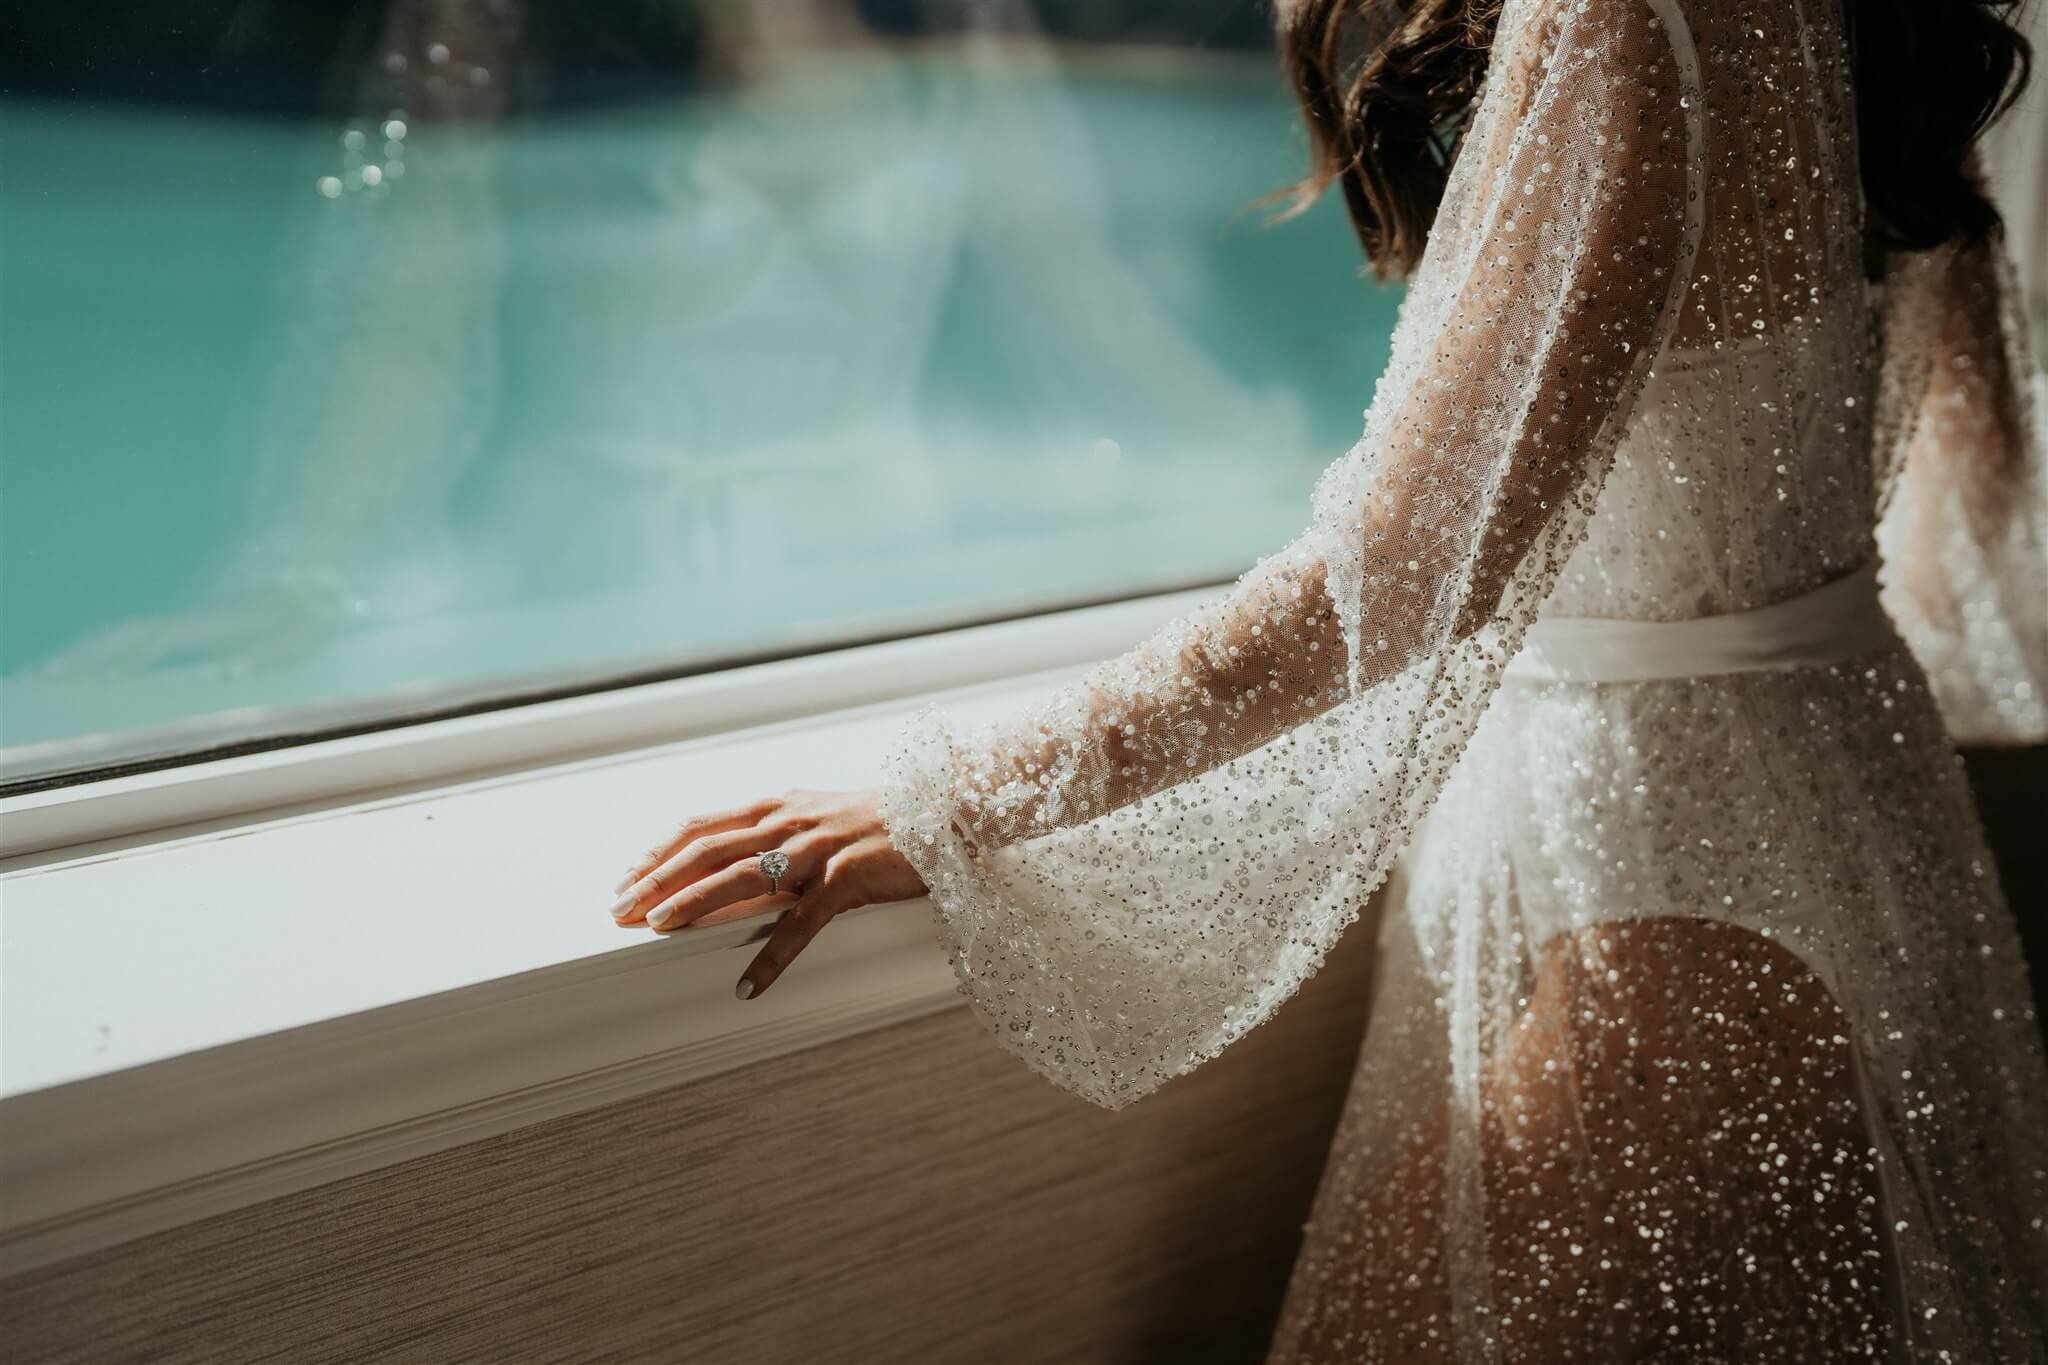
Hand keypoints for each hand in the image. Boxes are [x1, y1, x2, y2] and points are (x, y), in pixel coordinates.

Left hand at [606, 787, 927, 999]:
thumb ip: (775, 834)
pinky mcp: (846, 880)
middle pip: (706, 850)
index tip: (625, 880)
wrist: (943, 810)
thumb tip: (729, 864)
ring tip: (657, 929)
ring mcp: (816, 851)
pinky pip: (800, 926)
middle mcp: (787, 823)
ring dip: (692, 904)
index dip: (658, 853)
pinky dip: (770, 959)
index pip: (701, 826)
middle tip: (618, 909)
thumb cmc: (882, 820)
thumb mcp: (818, 817)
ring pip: (740, 877)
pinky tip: (747, 986)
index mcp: (776, 807)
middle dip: (656, 879)